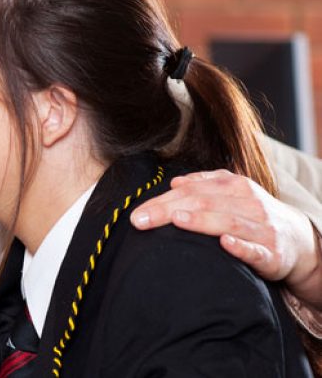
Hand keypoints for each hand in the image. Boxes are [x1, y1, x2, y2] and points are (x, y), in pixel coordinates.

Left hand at [131, 170, 321, 303]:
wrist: (299, 240)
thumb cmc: (254, 216)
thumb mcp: (233, 194)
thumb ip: (205, 185)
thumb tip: (175, 183)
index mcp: (234, 187)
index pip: (192, 190)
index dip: (162, 201)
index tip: (136, 214)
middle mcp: (248, 204)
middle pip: (203, 203)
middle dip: (168, 210)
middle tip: (140, 221)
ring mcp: (261, 228)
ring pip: (229, 222)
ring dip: (201, 221)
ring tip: (176, 220)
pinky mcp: (273, 253)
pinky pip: (256, 250)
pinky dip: (241, 246)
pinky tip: (225, 243)